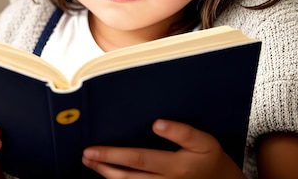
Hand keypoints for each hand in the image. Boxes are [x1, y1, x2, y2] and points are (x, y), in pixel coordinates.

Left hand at [81, 119, 244, 178]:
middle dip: (105, 164)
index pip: (140, 159)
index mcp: (176, 166)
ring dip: (106, 175)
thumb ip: (183, 132)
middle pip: (129, 175)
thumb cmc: (210, 159)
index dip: (117, 154)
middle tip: (87, 154)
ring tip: (90, 162)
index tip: (97, 147)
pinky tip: (107, 174)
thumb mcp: (205, 142)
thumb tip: (157, 123)